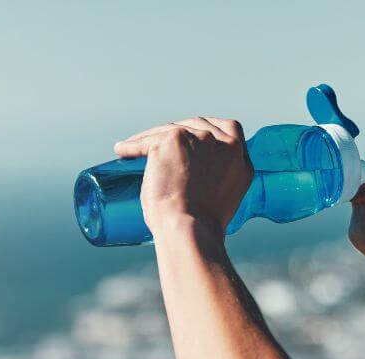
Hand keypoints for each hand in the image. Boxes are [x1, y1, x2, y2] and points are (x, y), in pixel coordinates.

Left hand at [114, 117, 253, 236]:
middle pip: (199, 124)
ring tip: (133, 148)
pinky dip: (132, 146)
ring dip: (151, 138)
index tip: (192, 137)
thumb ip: (216, 180)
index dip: (208, 131)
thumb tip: (193, 176)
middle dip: (178, 129)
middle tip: (160, 141)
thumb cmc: (199, 226)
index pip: (229, 131)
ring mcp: (201, 139)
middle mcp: (226, 145)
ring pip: (170, 130)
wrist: (189, 228)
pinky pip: (148, 139)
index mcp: (241, 161)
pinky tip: (122, 150)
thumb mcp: (221, 198)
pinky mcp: (175, 139)